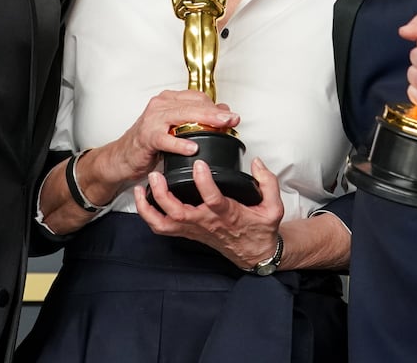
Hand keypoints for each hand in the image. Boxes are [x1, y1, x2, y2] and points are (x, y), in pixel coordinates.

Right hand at [100, 91, 238, 183]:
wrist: (122, 157)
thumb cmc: (148, 142)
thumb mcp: (175, 128)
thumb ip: (195, 119)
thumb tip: (222, 111)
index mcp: (168, 100)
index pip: (196, 97)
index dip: (215, 106)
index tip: (231, 115)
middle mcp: (160, 105)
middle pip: (193, 104)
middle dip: (216, 112)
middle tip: (233, 118)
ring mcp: (152, 120)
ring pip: (182, 116)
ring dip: (204, 121)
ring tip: (221, 127)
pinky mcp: (146, 137)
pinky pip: (165, 139)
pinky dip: (179, 144)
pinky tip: (192, 148)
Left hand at [134, 157, 284, 269]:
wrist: (255, 254)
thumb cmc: (261, 229)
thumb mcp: (274, 207)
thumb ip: (268, 183)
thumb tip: (257, 162)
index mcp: (227, 214)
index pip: (213, 199)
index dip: (204, 181)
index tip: (200, 163)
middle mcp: (206, 223)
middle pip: (178, 212)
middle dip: (163, 194)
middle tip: (157, 174)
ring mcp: (194, 229)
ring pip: (165, 224)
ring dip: (149, 207)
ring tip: (142, 187)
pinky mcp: (187, 232)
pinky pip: (162, 228)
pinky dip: (148, 215)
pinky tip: (143, 198)